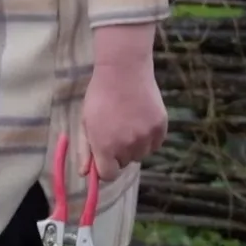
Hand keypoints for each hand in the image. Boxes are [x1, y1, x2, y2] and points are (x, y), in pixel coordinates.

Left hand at [80, 23, 167, 180]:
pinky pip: (155, 144)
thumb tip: (84, 174)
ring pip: (141, 154)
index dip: (106, 167)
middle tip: (116, 129)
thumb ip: (85, 150)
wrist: (124, 70)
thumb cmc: (100, 95)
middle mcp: (127, 147)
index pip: (109, 175)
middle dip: (119, 152)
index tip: (105, 157)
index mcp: (105, 147)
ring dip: (135, 145)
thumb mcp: (86, 122)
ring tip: (129, 122)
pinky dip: (149, 137)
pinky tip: (141, 119)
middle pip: (125, 163)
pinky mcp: (161, 128)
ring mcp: (146, 138)